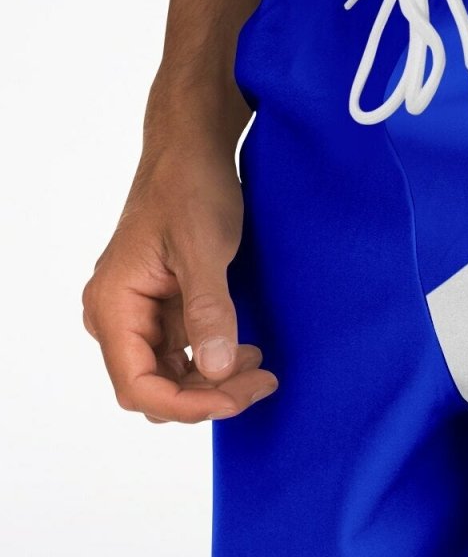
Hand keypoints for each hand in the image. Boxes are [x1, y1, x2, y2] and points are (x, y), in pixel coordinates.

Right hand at [83, 140, 276, 423]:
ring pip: (172, 378)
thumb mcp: (204, 249)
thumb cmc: (190, 188)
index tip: (237, 397)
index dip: (188, 405)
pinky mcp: (165, 309)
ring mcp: (142, 315)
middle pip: (157, 390)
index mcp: (114, 306)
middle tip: (264, 380)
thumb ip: (208, 310)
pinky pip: (184, 356)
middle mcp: (119, 317)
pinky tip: (248, 352)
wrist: (192, 150)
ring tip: (262, 367)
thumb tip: (217, 369)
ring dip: (216, 384)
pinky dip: (216, 362)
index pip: (139, 387)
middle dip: (209, 397)